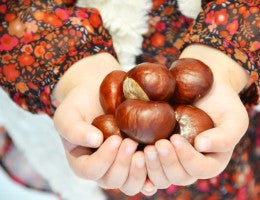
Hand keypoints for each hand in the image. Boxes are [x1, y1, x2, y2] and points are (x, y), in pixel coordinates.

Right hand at [53, 53, 146, 194]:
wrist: (98, 94)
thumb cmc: (80, 104)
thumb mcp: (68, 113)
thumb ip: (73, 128)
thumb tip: (95, 140)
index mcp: (83, 163)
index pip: (91, 171)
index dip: (104, 159)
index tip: (115, 139)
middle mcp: (103, 170)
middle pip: (112, 180)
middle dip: (123, 163)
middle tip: (131, 142)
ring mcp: (122, 167)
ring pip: (131, 185)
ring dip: (139, 171)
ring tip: (146, 150)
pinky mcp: (138, 160)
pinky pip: (147, 177)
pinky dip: (153, 173)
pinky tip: (158, 159)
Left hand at [144, 44, 249, 186]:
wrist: (204, 88)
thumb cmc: (223, 103)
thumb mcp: (234, 118)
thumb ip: (225, 136)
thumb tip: (201, 146)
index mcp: (211, 161)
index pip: (200, 169)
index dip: (187, 158)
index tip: (175, 139)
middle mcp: (191, 165)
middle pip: (179, 177)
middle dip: (167, 163)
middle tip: (156, 145)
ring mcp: (174, 160)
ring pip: (162, 177)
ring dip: (152, 167)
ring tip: (145, 149)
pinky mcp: (159, 152)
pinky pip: (148, 169)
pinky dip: (141, 168)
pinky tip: (135, 158)